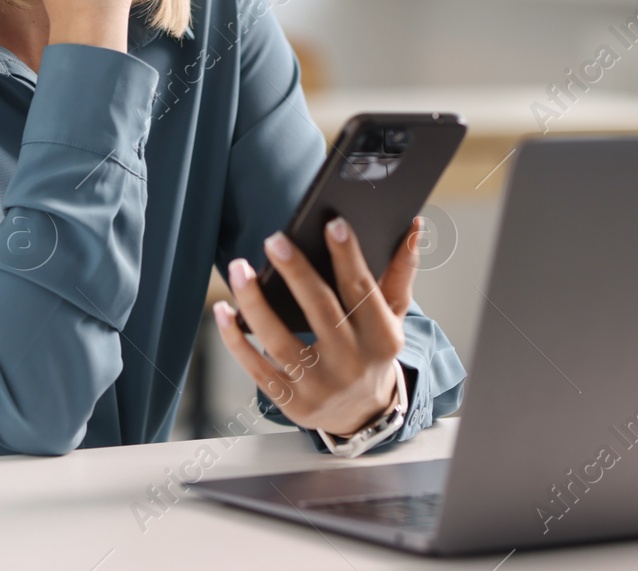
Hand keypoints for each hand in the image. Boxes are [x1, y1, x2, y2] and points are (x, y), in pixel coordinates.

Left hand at [214, 215, 419, 436]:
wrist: (362, 414)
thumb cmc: (373, 351)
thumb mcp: (393, 316)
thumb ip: (400, 272)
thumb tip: (414, 226)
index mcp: (381, 337)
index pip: (362, 291)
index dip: (348, 257)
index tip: (332, 224)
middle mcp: (351, 363)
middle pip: (320, 311)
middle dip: (296, 273)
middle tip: (274, 240)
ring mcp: (318, 386)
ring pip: (279, 341)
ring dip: (254, 303)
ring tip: (238, 269)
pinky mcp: (290, 401)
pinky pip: (256, 368)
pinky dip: (235, 339)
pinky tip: (223, 310)